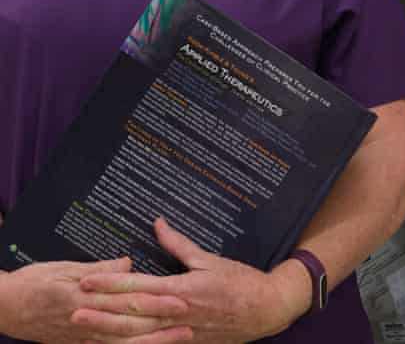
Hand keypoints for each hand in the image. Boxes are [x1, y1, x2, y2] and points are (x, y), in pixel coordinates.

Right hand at [0, 256, 190, 343]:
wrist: (4, 308)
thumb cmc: (32, 282)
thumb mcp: (62, 269)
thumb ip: (98, 269)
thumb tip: (127, 263)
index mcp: (86, 296)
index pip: (129, 298)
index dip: (157, 299)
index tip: (182, 298)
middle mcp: (87, 320)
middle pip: (132, 323)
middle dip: (162, 325)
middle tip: (190, 323)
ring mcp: (82, 337)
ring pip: (123, 342)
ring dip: (152, 342)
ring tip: (179, 339)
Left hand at [79, 217, 311, 343]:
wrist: (266, 309)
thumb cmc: (240, 280)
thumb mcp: (210, 258)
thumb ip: (179, 244)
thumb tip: (158, 223)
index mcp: (182, 290)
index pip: (138, 285)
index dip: (111, 283)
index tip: (87, 280)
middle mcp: (177, 314)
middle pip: (132, 315)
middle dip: (101, 313)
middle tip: (74, 310)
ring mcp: (181, 334)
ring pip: (139, 337)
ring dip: (111, 333)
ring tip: (86, 330)